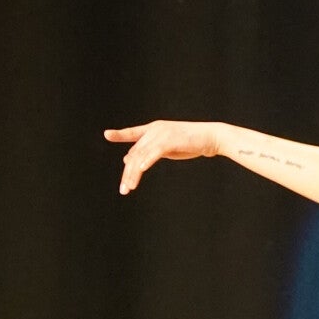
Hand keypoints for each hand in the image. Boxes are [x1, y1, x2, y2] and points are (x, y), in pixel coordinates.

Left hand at [104, 120, 221, 191]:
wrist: (211, 137)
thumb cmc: (191, 143)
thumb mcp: (167, 148)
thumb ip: (150, 151)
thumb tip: (130, 161)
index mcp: (154, 128)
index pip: (133, 133)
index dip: (120, 134)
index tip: (107, 134)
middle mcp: (155, 130)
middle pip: (135, 153)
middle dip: (128, 173)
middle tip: (124, 189)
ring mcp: (161, 134)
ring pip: (141, 156)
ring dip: (134, 174)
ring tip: (129, 188)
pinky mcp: (169, 140)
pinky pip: (153, 153)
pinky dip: (146, 162)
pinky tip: (140, 171)